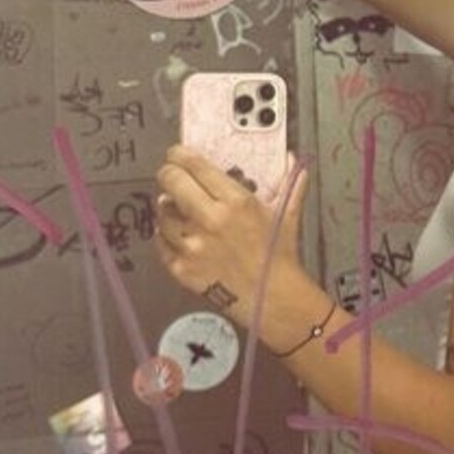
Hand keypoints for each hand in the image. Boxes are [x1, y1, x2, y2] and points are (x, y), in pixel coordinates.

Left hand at [154, 145, 310, 326]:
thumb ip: (290, 183)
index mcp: (235, 201)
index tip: (177, 154)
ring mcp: (192, 245)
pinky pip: (160, 242)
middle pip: (170, 181)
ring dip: (167, 209)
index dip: (179, 154)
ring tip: (179, 210)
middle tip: (171, 176)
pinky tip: (178, 235)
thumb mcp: (286, 214)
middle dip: (168, 174)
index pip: (193, 164)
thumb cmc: (279, 257)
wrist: (274, 299)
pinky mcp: (182, 268)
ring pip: (161, 213)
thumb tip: (294, 161)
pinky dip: (165, 236)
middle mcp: (210, 220)